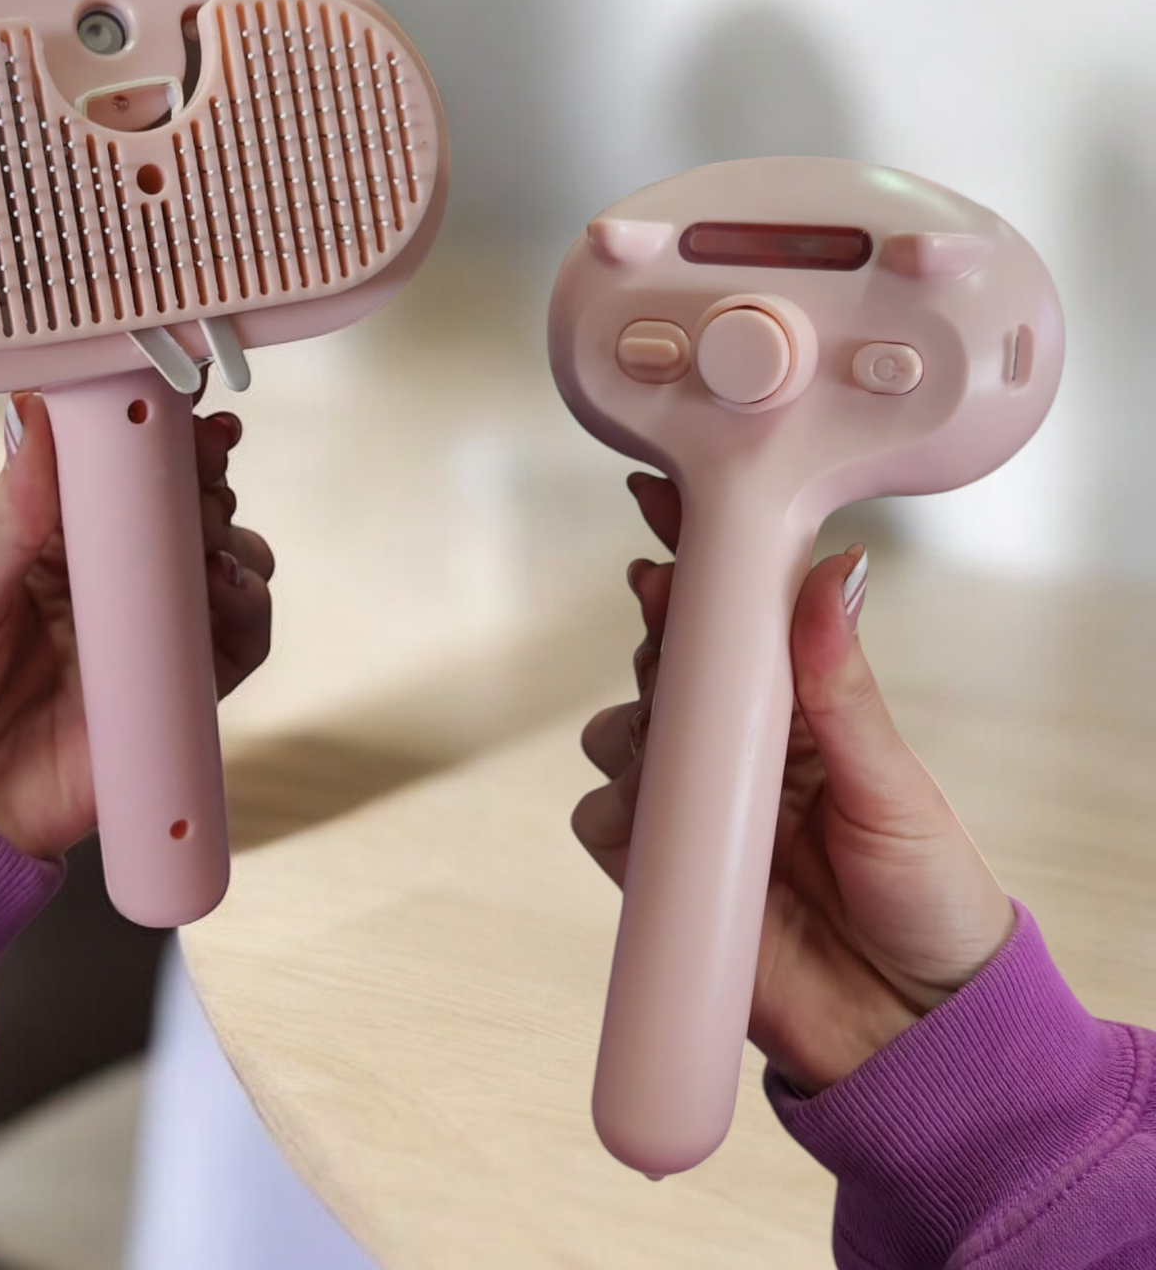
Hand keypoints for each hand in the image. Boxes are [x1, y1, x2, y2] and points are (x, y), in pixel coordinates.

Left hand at [0, 390, 273, 860]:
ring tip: (211, 536)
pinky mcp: (175, 693)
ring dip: (234, 539)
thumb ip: (5, 515)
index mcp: (54, 538)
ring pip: (226, 566)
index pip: (121, 468)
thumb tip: (35, 413)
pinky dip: (250, 612)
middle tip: (205, 463)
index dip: (159, 431)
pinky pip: (237, 646)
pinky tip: (230, 592)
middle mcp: (111, 579)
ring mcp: (148, 635)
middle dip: (206, 477)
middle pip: (185, 508)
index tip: (186, 398)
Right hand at [571, 473, 1014, 1094]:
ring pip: (618, 734)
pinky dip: (614, 813)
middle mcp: (738, 750)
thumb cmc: (927, 898)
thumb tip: (836, 571)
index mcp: (799, 711)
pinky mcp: (660, 870)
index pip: (736, 616)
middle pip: (664, 664)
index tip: (660, 500)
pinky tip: (649, 827)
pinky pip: (603, 819)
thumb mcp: (893, 783)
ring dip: (629, 728)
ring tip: (670, 752)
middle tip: (663, 617)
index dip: (695, 556)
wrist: (906, 1030)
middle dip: (655, 637)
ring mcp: (695, 808)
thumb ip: (844, 683)